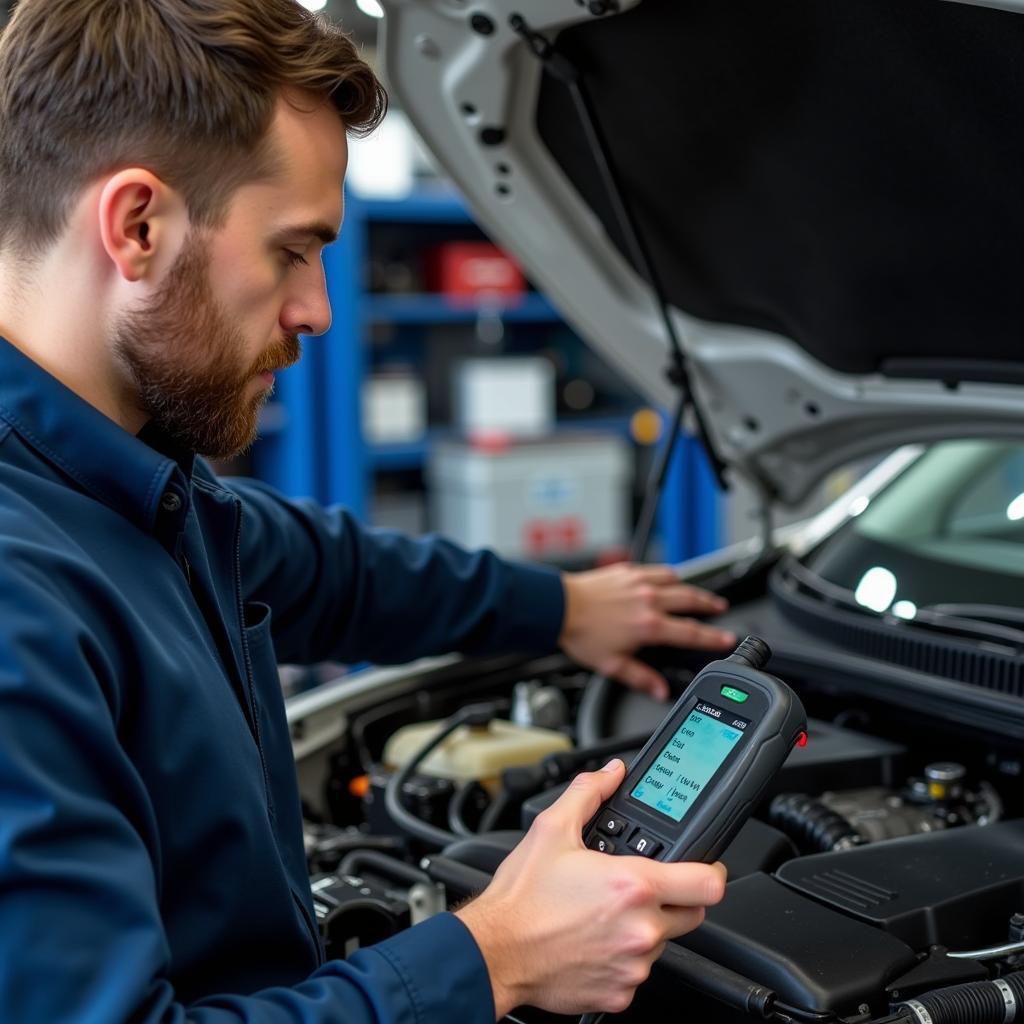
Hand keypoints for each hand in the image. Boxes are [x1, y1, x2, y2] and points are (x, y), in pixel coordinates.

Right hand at [456, 760, 727, 1017]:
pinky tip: (594, 940)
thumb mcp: (551, 828)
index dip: (712, 870)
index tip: (703, 866)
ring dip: (645, 927)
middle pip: (692, 913)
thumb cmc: (522, 898)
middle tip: (642, 886)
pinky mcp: (620, 994)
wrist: (495, 953)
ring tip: (605, 913)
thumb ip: (589, 792)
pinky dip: (623, 957)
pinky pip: (638, 972)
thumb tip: (612, 772)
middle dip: (675, 897)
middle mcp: (641, 929)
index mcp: (633, 885)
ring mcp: (634, 966)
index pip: (708, 882)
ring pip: (663, 943)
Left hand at [559, 564, 736, 699]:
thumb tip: (660, 691)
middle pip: (691, 601)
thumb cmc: (582, 634)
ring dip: (693, 589)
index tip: (727, 639)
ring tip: (702, 594)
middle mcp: (649, 601)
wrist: (560, 606)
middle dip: (710, 605)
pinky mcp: (629, 571)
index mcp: (649, 626)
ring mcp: (640, 583)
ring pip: (677, 582)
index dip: (713, 638)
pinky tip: (671, 578)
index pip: (691, 633)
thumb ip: (641, 678)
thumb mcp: (612, 665)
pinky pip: (657, 570)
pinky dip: (669, 575)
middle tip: (722, 608)